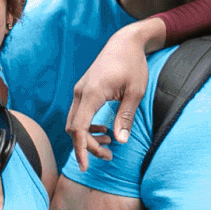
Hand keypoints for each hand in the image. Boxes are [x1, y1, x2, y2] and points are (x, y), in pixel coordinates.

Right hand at [65, 21, 161, 158]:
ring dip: (88, 138)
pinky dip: (88, 127)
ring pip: (75, 122)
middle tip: (109, 157)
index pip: (79, 128)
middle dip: (88, 147)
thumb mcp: (136, 92)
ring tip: (110, 144)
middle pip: (75, 129)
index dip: (81, 149)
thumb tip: (120, 141)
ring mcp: (80, 91)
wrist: (124, 43)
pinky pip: (79, 114)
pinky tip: (105, 131)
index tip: (85, 166)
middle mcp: (80, 92)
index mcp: (92, 93)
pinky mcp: (83, 90)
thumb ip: (126, 117)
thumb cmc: (133, 65)